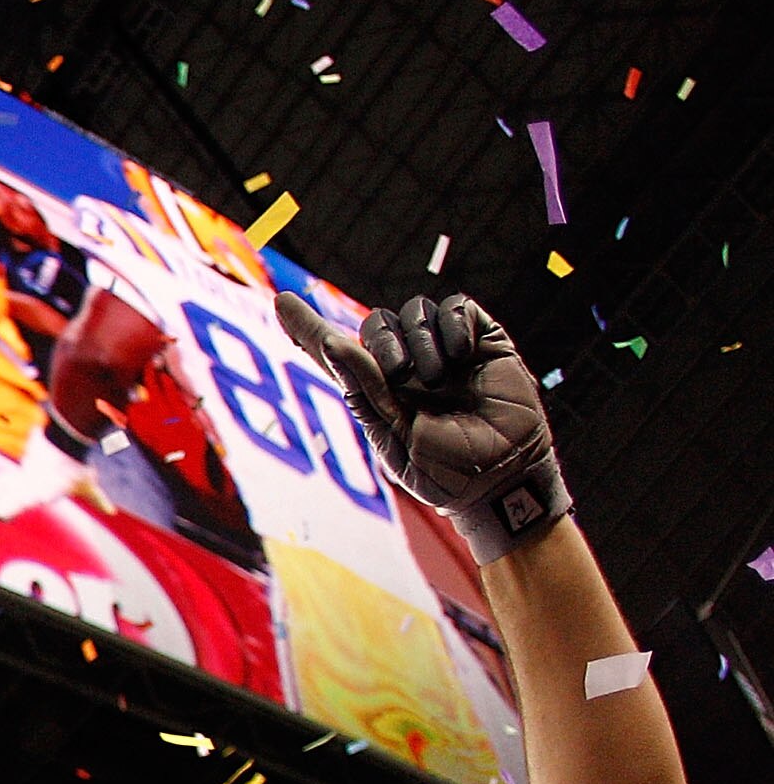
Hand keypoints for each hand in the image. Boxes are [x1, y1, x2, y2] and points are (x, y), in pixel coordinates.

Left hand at [274, 289, 569, 563]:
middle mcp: (406, 366)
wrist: (501, 481)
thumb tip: (333, 343)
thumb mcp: (393, 439)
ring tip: (438, 378)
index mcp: (375, 391)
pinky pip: (457, 307)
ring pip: (414, 312)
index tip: (281, 302)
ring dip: (421, 342)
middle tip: (402, 377)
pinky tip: (462, 355)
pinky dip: (454, 325)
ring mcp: (443, 352)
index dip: (307, 326)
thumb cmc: (445, 473)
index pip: (334, 351)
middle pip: (374, 324)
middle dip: (382, 344)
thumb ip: (363, 391)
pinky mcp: (482, 342)